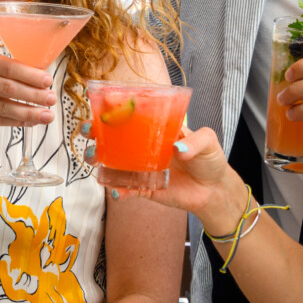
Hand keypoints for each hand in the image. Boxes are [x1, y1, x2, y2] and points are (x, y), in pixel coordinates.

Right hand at [0, 49, 56, 135]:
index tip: (48, 80)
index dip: (31, 74)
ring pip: (4, 106)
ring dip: (29, 112)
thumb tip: (33, 78)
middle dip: (34, 94)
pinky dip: (15, 121)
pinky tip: (29, 122)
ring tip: (47, 115)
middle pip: (8, 86)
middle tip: (52, 99)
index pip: (8, 66)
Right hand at [100, 124, 249, 235]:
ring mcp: (141, 168)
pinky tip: (118, 191)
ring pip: (113, 163)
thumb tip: (177, 149)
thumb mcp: (208, 141)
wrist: (214, 191)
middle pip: (113, 138)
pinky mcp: (144, 188)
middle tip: (89, 134)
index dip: (111, 112)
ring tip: (95, 161)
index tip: (99, 110)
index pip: (130, 117)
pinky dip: (119, 190)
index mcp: (156, 129)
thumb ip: (195, 141)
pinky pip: (126, 189)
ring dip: (99, 161)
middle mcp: (143, 147)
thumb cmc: (210, 159)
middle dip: (95, 135)